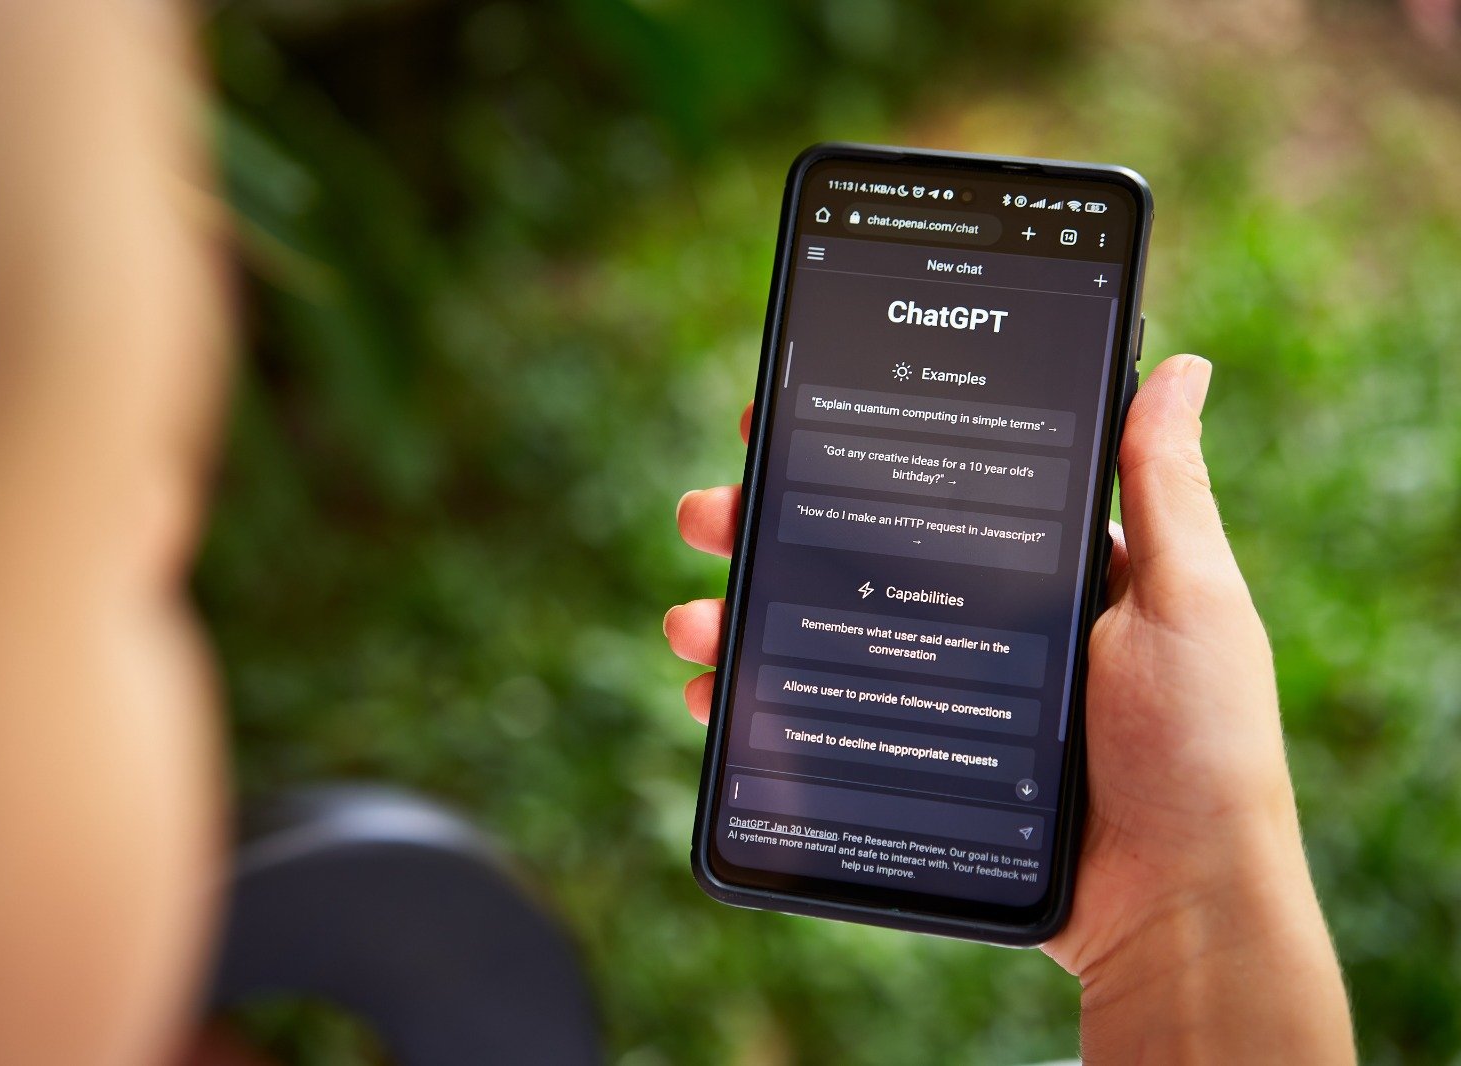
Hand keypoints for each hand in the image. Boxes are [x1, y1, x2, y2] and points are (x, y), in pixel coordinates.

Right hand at [665, 357, 1352, 1061]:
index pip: (930, 489)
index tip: (787, 419)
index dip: (853, 453)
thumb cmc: (1199, 749)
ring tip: (692, 620)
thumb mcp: (1187, 599)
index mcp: (1042, 572)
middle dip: (764, 528)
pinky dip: (754, 707)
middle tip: (707, 511)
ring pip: (815, 638)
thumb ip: (1162, 487)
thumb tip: (1180, 365)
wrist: (1173, 908)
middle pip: (851, 558)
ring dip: (738, 618)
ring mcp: (937, 695)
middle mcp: (979, 624)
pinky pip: (814, 724)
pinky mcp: (910, 764)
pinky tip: (711, 696)